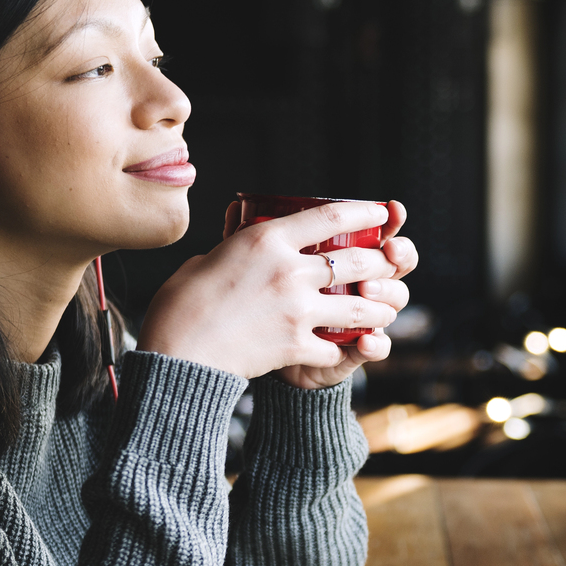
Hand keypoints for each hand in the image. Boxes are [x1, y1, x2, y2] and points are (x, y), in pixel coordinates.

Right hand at [138, 199, 415, 384]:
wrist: (176, 354)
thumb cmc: (181, 304)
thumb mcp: (206, 258)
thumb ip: (232, 246)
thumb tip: (238, 235)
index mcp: (266, 239)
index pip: (330, 216)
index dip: (364, 212)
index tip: (381, 212)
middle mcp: (290, 271)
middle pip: (356, 260)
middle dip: (382, 262)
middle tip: (389, 264)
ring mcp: (297, 309)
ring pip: (360, 306)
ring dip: (378, 308)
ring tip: (386, 309)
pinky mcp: (296, 345)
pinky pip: (334, 347)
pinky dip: (340, 349)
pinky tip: (342, 348)